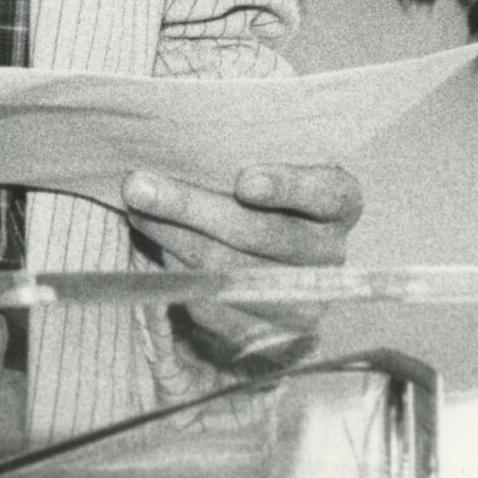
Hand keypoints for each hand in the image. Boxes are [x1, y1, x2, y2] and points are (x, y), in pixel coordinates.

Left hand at [121, 163, 362, 370]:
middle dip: (190, 207)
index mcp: (340, 201)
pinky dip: (184, 279)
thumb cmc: (256, 190)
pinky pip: (221, 310)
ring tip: (137, 215)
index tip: (243, 181)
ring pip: (233, 272)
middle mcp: (331, 251)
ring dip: (175, 241)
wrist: (268, 251)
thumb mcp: (261, 164)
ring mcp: (309, 298)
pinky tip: (158, 254)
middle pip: (260, 233)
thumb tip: (171, 143)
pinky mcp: (277, 334)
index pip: (323, 193)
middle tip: (138, 186)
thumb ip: (232, 154)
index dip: (286, 186)